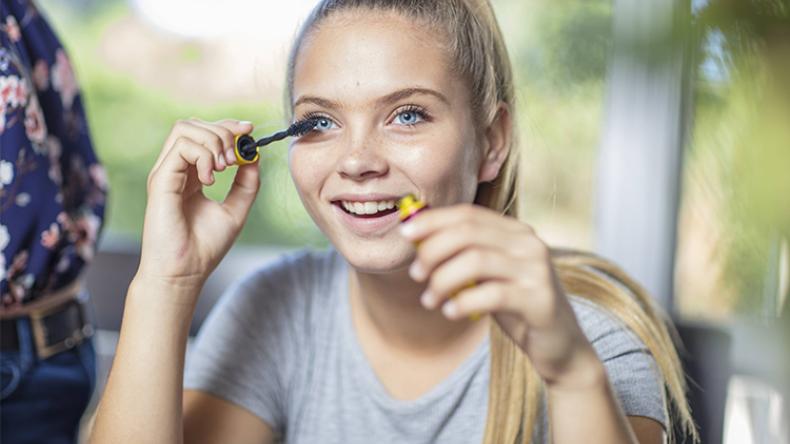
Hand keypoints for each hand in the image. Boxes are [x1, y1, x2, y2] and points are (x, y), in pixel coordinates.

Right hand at [136, 119, 259, 291]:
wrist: (185, 273)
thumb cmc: (205, 247)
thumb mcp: (236, 209)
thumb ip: (246, 183)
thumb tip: (254, 155)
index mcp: (191, 175)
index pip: (205, 133)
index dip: (228, 127)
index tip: (250, 132)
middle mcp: (176, 170)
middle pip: (194, 124)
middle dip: (223, 131)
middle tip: (236, 158)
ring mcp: (166, 173)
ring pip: (185, 128)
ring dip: (213, 141)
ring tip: (224, 167)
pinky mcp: (160, 180)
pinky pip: (182, 147)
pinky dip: (203, 156)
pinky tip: (210, 179)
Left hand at [401, 204, 602, 388]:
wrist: (559, 344)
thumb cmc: (516, 306)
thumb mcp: (489, 275)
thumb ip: (463, 255)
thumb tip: (417, 239)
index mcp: (516, 231)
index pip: (468, 214)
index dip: (433, 220)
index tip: (405, 233)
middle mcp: (529, 244)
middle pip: (468, 233)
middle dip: (433, 251)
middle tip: (416, 275)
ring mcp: (537, 271)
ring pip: (475, 261)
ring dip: (442, 280)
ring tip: (429, 300)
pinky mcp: (539, 300)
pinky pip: (491, 295)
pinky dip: (463, 302)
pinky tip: (450, 312)